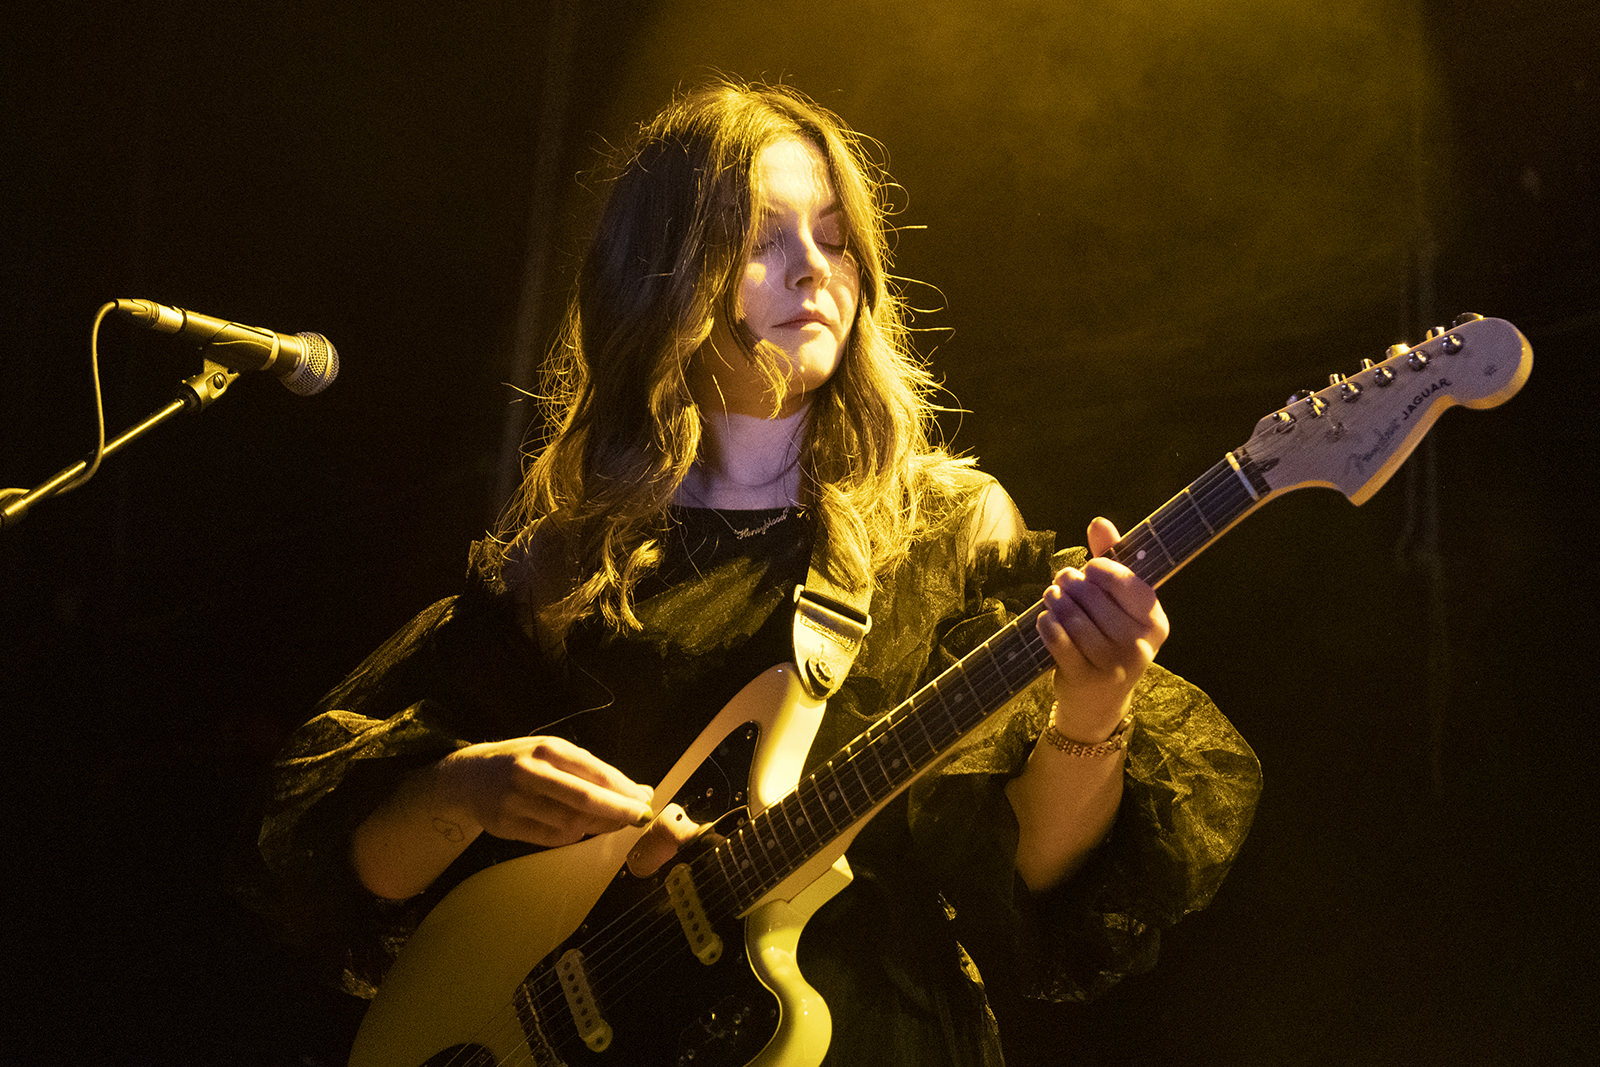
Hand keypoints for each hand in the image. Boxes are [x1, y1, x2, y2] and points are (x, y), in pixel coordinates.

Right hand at [436, 735, 654, 847]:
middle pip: (584, 799)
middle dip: (618, 811)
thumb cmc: (522, 762)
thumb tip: (638, 792)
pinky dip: (572, 835)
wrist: (468, 776)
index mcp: (546, 750)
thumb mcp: (552, 753)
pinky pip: (551, 838)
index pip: (594, 772)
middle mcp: (530, 773)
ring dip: (596, 825)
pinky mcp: (506, 826)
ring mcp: (515, 801)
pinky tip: (578, 827)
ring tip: (607, 821)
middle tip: (640, 817)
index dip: (623, 790)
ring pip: (570, 823)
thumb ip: (592, 771)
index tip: (646, 801)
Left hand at [1037, 517, 1168, 740]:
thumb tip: (1099, 522)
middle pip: (1093, 597)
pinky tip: (1045, 619)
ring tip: (1052, 597)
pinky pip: (1058, 639)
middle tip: (1062, 582)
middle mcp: (1140, 646)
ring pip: (1073, 617)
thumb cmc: (1109, 639)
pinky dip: (1046, 624)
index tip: (1089, 569)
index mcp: (1156, 623)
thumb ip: (1111, 561)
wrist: (1098, 701)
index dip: (1102, 570)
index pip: (1128, 583)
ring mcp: (1114, 666)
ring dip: (1055, 601)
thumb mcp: (1118, 605)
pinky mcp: (1085, 679)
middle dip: (1071, 584)